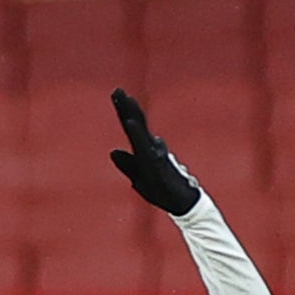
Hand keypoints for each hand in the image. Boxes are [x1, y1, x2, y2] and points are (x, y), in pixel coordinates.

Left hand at [109, 88, 202, 215]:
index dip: (123, 111)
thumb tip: (112, 151)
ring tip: (126, 99)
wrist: (182, 204)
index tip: (116, 93)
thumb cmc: (162, 192)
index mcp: (143, 152)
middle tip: (117, 90)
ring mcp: (154, 155)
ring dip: (133, 115)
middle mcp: (149, 149)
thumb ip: (128, 165)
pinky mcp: (157, 164)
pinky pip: (144, 146)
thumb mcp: (139, 180)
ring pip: (141, 132)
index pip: (131, 128)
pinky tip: (131, 123)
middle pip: (136, 124)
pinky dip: (137, 134)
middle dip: (126, 107)